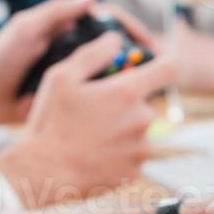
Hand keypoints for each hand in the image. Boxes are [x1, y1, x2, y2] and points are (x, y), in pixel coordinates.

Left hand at [0, 0, 157, 126]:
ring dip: (131, 81)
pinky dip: (115, 101)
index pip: (110, 22)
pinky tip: (129, 111)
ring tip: (150, 92)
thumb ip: (57, 13)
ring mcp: (76, 74)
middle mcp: (77, 48)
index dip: (132, 29)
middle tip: (159, 71)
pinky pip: (99, 98)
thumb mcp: (27, 28)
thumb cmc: (1, 56)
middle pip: (118, 48)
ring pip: (112, 74)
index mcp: (69, 28)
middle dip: (140, 57)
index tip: (148, 43)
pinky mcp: (71, 98)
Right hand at [0, 27, 177, 206]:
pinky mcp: (135, 172)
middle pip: (147, 103)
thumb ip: (94, 54)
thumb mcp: (62, 77)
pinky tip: (94, 154)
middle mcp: (141, 120)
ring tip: (92, 136)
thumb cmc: (51, 122)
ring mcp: (140, 149)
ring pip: (140, 130)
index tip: (151, 69)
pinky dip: (119, 153)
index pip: (169, 68)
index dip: (162, 64)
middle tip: (96, 111)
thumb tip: (116, 41)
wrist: (44, 172)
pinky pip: (134, 156)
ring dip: (123, 129)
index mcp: (126, 93)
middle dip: (127, 104)